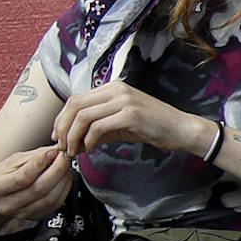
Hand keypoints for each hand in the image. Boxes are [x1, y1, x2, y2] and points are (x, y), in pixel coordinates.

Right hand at [0, 144, 73, 224]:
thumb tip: (54, 150)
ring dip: (63, 180)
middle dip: (57, 170)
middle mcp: (7, 204)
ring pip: (50, 198)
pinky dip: (64, 190)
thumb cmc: (2, 176)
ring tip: (66, 166)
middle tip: (65, 157)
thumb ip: (33, 156)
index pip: (22, 177)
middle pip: (39, 189)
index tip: (53, 151)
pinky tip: (64, 178)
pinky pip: (55, 205)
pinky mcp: (34, 217)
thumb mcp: (11, 161)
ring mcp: (21, 213)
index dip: (41, 163)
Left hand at [53, 80, 202, 157]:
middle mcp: (115, 90)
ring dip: (74, 136)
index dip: (62, 119)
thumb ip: (99, 127)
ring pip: (83, 116)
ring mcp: (123, 101)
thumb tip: (76, 139)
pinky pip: (98, 127)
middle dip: (63, 128)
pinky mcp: (130, 114)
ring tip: (74, 151)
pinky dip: (89, 140)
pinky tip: (90, 149)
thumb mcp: (121, 124)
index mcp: (112, 88)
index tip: (59, 137)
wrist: (181, 129)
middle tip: (62, 147)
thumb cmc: (153, 127)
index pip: (75, 99)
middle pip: (75, 105)